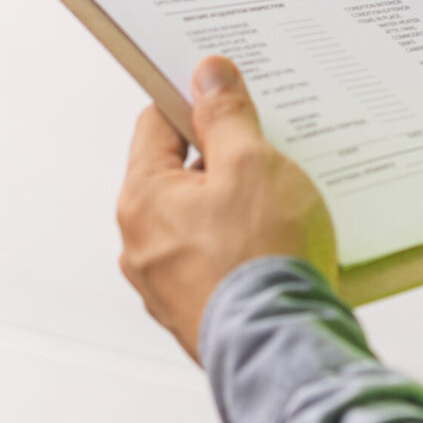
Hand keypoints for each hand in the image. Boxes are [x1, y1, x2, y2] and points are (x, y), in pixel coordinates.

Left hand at [116, 56, 337, 361]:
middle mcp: (140, 244)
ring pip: (197, 222)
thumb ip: (226, 114)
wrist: (283, 349)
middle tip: (267, 156)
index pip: (156, 125)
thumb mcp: (252, 163)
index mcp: (142, 199)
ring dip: (235, 208)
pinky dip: (240, 250)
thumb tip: (206, 73)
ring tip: (280, 209)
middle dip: (223, 160)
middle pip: (178, 175)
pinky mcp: (193, 313)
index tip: (230, 100)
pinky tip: (277, 250)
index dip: (195, 105)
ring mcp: (163, 284)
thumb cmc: (264, 257)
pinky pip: (213, 263)